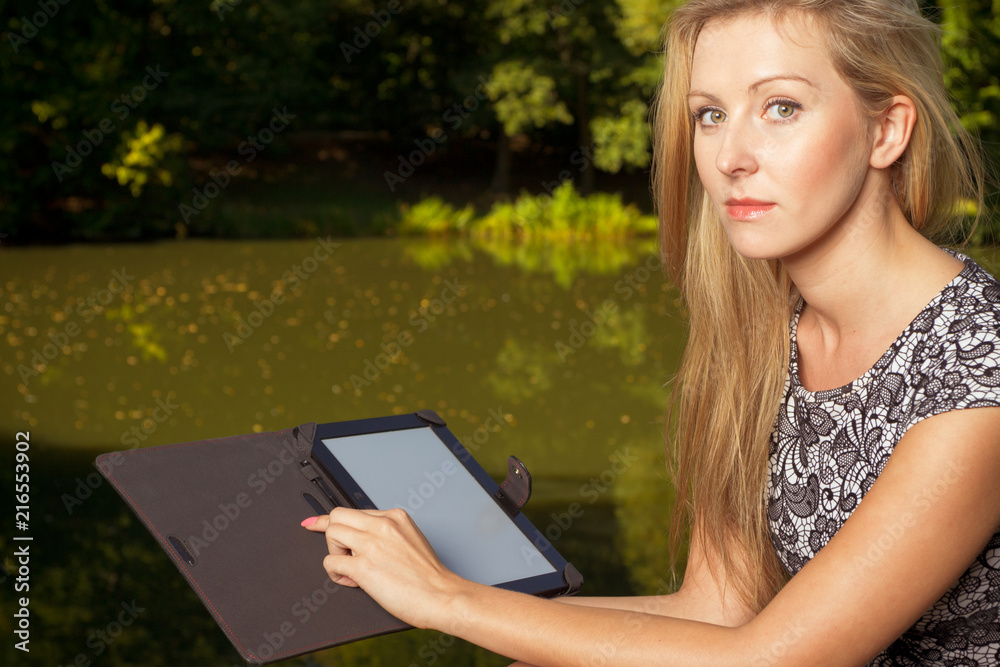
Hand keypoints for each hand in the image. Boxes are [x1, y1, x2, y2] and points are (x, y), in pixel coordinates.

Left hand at [300, 507, 460, 628]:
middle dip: (334, 536)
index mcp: (394, 516)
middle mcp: (382, 525)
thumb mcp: (410, 539)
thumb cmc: (428, 576)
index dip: (329, 519)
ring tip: (354, 568)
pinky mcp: (364, 567)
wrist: (442, 596)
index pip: (353, 511)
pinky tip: (354, 581)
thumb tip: (359, 537)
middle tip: (345, 555)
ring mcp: (372, 544)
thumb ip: (386, 533)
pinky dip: (336, 574)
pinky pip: (331, 562)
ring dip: (336, 553)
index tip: (313, 521)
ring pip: (331, 533)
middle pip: (337, 516)